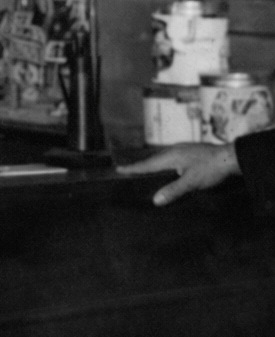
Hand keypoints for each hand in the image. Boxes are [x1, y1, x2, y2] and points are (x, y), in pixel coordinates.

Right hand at [117, 143, 240, 205]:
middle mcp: (174, 151)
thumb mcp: (191, 182)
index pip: (147, 165)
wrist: (231, 157)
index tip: (118, 169)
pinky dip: (165, 164)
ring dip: (153, 165)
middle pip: (152, 160)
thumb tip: (155, 200)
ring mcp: (182, 149)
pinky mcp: (190, 151)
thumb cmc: (211, 168)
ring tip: (147, 171)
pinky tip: (171, 169)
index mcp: (170, 157)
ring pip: (163, 158)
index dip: (132, 168)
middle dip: (141, 166)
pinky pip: (171, 157)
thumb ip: (173, 191)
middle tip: (129, 170)